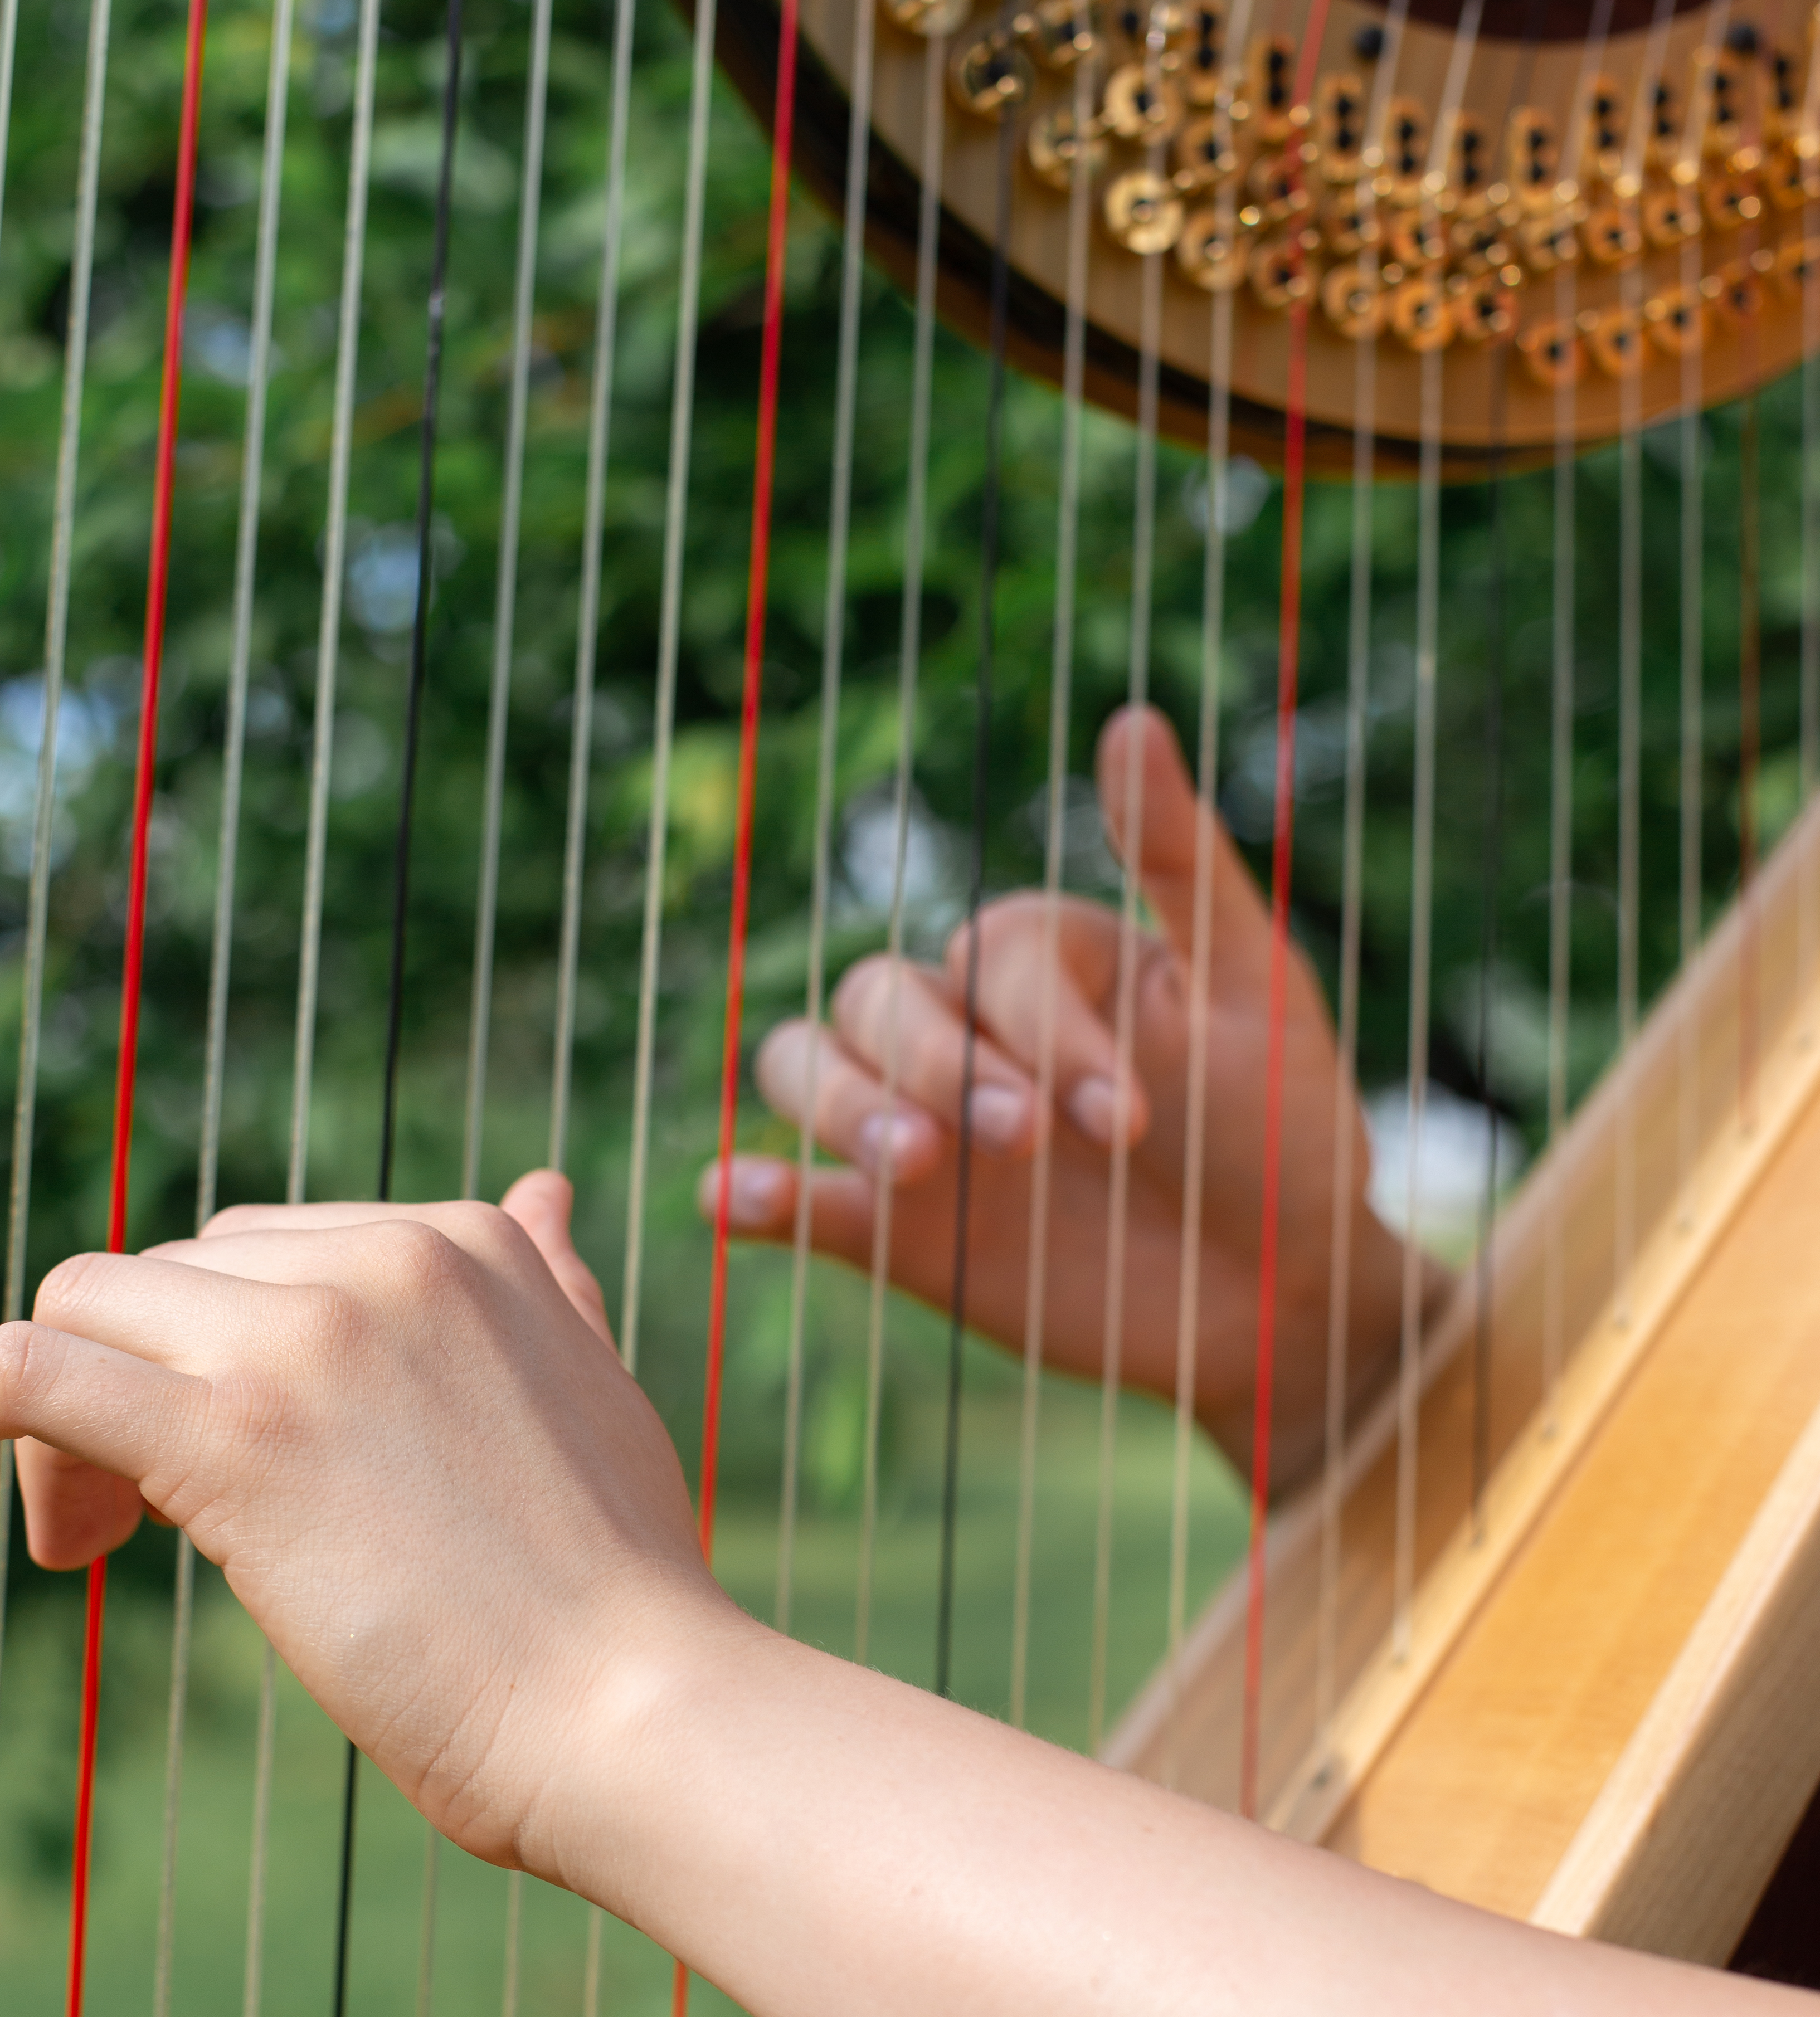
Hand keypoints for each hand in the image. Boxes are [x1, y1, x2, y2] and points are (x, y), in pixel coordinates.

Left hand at [0, 1174, 724, 1870]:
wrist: (638, 1708)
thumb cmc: (619, 1592)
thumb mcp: (595, 1393)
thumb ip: (549, 1290)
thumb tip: (538, 1193)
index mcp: (468, 1243)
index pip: (266, 1251)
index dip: (216, 1349)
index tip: (221, 1466)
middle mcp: (386, 1260)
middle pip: (170, 1274)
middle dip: (140, 1377)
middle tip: (138, 1524)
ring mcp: (309, 1341)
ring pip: (94, 1306)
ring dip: (62, 1414)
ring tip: (90, 1538)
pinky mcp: (235, 1439)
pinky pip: (35, 1368)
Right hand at [707, 704, 1415, 1489]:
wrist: (1284, 1299)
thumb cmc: (1280, 1135)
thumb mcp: (1252, 988)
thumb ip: (1179, 861)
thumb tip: (1130, 717)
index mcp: (1045, 961)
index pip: (990, 956)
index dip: (1047, 1030)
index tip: (1129, 1116)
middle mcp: (967, 1031)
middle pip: (877, 997)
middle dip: (943, 1064)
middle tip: (1032, 1141)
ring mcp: (924, 1130)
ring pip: (807, 1069)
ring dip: (845, 1106)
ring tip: (917, 1166)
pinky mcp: (900, 1236)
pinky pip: (801, 1200)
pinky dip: (755, 1194)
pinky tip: (731, 1197)